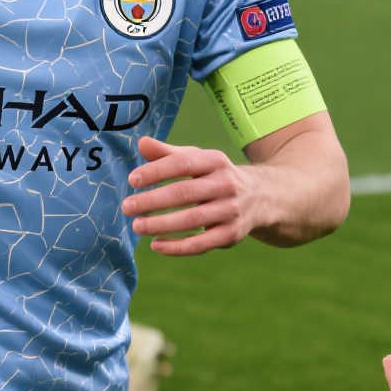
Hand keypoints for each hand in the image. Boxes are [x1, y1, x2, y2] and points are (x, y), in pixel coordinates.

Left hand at [124, 137, 264, 255]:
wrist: (263, 197)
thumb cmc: (217, 176)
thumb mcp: (198, 160)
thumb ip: (168, 154)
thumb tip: (141, 143)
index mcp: (216, 161)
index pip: (183, 163)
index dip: (157, 171)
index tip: (132, 179)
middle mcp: (226, 184)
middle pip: (185, 193)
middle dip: (153, 201)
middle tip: (127, 207)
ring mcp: (230, 211)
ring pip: (193, 220)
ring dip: (162, 224)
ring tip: (137, 226)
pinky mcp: (231, 234)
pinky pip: (201, 243)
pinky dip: (177, 247)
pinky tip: (156, 245)